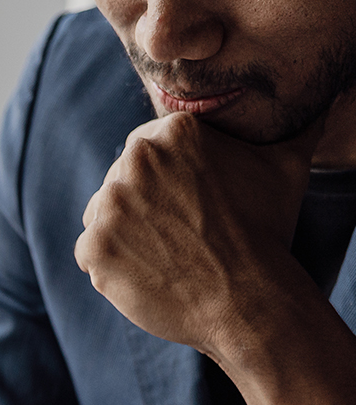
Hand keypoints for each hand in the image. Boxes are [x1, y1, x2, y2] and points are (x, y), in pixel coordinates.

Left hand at [74, 111, 319, 360]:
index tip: (182, 205)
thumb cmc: (265, 233)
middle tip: (175, 235)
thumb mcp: (284, 166)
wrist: (245, 299)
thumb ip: (290, 128)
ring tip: (162, 255)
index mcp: (173, 132)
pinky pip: (88, 254)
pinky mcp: (93, 247)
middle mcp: (135, 161)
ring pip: (101, 217)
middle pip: (119, 182)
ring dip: (121, 235)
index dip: (163, 181)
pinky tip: (145, 274)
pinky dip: (109, 267)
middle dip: (140, 207)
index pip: (145, 150)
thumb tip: (316, 104)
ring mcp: (108, 205)